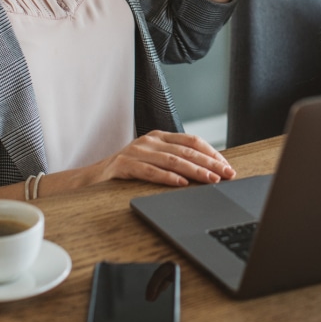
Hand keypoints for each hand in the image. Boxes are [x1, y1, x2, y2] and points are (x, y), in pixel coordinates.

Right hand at [97, 130, 236, 186]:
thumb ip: (174, 160)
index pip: (191, 141)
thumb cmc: (128, 169)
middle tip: (226, 174)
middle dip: (209, 163)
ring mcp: (136, 151)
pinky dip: (167, 177)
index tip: (226, 165)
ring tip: (210, 179)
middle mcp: (149, 141)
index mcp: (159, 137)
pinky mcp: (124, 165)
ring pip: (171, 160)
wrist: (94, 175)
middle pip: (186, 151)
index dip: (211, 152)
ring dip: (194, 171)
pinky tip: (181, 184)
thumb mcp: (153, 159)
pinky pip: (149, 171)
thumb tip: (207, 170)